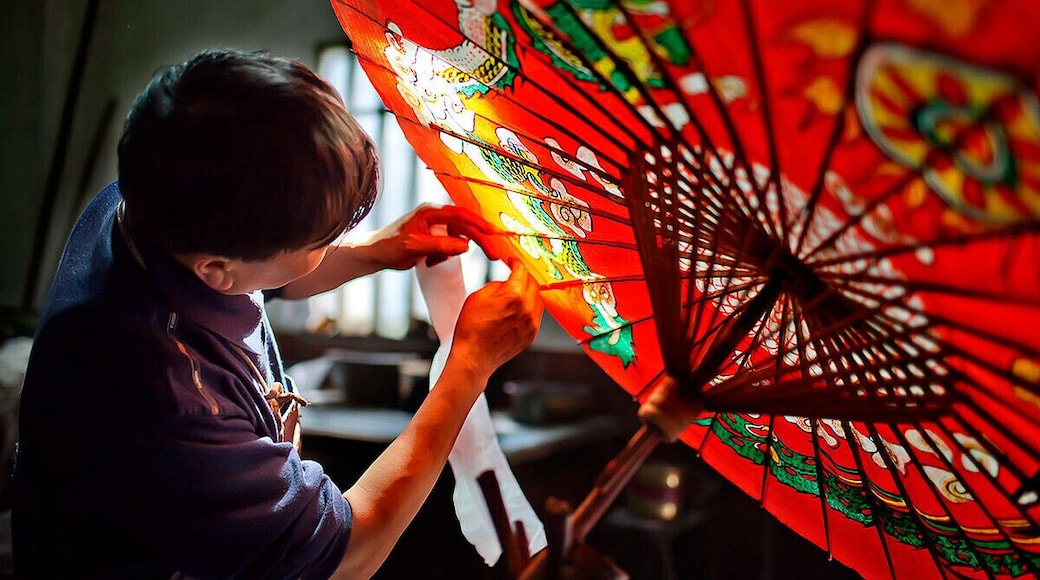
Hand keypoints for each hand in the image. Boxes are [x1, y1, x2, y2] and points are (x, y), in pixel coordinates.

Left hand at [361, 204, 494, 270]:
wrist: (375, 254)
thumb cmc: (390, 245)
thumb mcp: (416, 246)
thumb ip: (441, 245)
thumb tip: (466, 246)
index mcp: (431, 211)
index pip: (461, 214)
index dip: (479, 223)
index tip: (494, 233)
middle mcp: (435, 216)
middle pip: (465, 227)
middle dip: (478, 241)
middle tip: (494, 255)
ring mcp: (435, 227)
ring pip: (457, 239)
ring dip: (451, 252)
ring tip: (432, 261)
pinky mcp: (434, 238)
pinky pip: (449, 247)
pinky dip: (443, 256)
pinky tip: (428, 262)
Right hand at [450, 261, 542, 379]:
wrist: (473, 357)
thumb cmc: (471, 329)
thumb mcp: (478, 296)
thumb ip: (497, 284)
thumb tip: (507, 282)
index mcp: (514, 295)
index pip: (521, 270)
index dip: (516, 263)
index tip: (512, 262)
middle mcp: (527, 309)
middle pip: (534, 283)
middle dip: (524, 276)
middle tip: (515, 275)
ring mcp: (532, 323)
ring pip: (538, 299)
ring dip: (529, 292)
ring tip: (516, 293)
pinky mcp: (531, 335)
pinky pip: (536, 315)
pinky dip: (529, 308)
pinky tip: (517, 309)